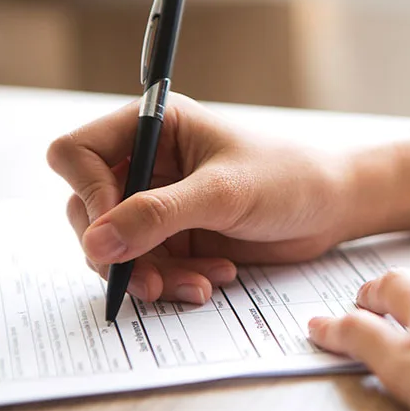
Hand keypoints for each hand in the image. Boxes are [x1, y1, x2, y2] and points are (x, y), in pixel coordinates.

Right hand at [47, 94, 352, 302]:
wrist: (331, 208)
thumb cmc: (288, 179)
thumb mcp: (223, 194)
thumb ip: (158, 215)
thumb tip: (96, 243)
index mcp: (154, 128)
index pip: (78, 154)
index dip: (87, 194)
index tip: (114, 231)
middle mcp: (149, 164)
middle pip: (89, 210)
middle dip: (120, 250)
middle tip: (149, 279)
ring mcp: (161, 203)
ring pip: (118, 248)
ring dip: (151, 274)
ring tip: (199, 283)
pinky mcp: (178, 237)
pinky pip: (150, 267)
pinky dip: (175, 280)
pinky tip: (214, 277)